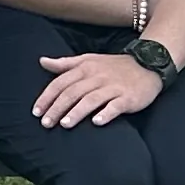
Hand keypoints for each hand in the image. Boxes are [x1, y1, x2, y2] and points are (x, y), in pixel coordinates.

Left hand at [32, 48, 162, 128]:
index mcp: (85, 68)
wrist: (148, 63)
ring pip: (91, 99)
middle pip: (73, 93)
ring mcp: (113, 87)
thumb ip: (65, 63)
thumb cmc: (113, 66)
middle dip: (57, 108)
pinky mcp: (129, 97)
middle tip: (46, 123)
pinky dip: (106, 114)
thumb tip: (42, 61)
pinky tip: (96, 123)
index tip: (36, 112)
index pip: (61, 83)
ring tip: (64, 124)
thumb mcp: (88, 60)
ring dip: (77, 112)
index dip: (47, 97)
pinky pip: (116, 106)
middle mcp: (97, 77)